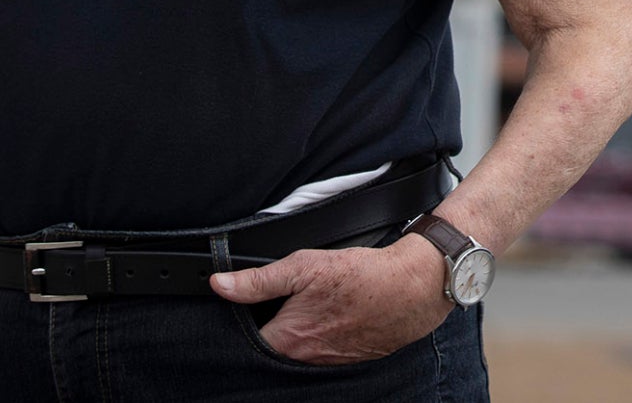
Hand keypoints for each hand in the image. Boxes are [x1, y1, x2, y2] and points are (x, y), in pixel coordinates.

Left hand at [212, 236, 450, 365]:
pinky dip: (319, 341)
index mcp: (288, 340)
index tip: (245, 309)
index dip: (243, 324)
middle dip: (269, 332)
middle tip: (277, 307)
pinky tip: (329, 320)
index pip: (247, 343)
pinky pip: (320, 357)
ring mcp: (327, 365)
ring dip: (296, 338)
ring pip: (296, 356)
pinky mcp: (347, 362)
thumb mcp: (304, 266)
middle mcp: (304, 361)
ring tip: (306, 312)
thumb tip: (219, 284)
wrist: (411, 288)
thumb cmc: (360, 275)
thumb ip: (258, 279)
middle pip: (271, 352)